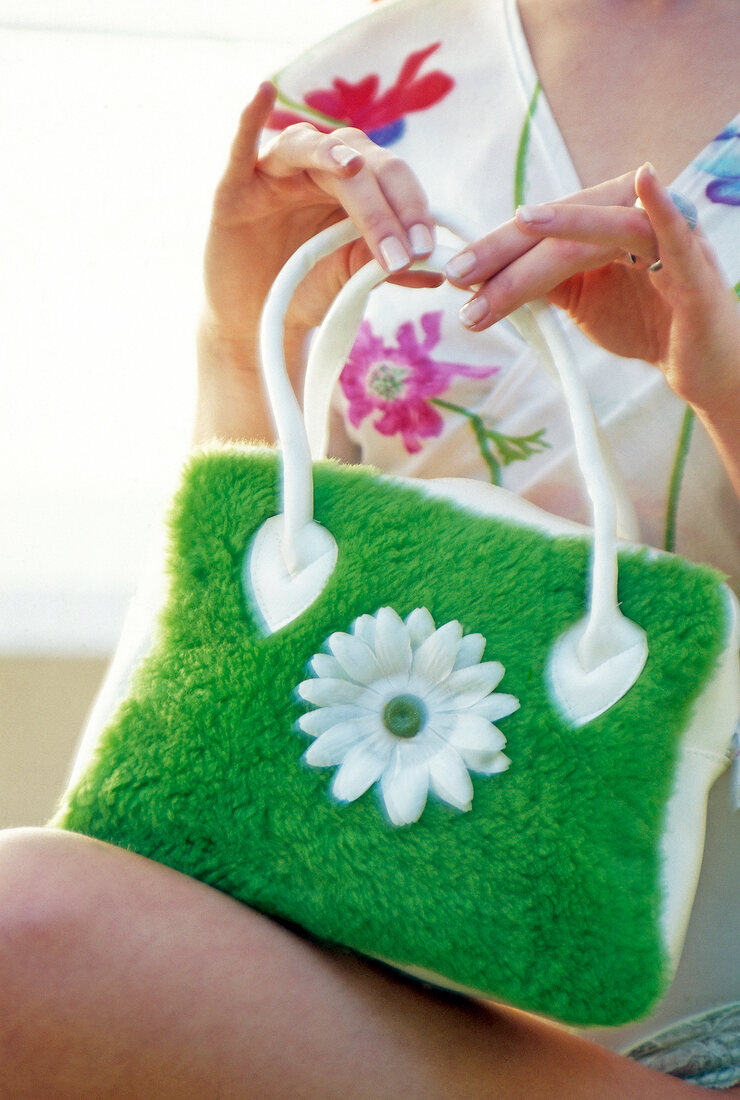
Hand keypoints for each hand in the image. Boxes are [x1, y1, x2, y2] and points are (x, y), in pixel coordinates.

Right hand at [202, 81, 435, 348]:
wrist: (255, 319)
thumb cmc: (305, 290)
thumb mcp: (350, 280)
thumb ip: (385, 267)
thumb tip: (436, 271)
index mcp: (355, 185)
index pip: (392, 181)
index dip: (412, 210)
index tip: (425, 251)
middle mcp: (318, 168)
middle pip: (358, 166)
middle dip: (383, 209)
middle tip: (403, 252)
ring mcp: (275, 172)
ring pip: (308, 148)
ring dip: (331, 155)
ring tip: (353, 169)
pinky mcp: (234, 188)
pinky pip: (241, 148)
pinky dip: (250, 118)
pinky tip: (263, 91)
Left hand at [444, 164, 739, 416]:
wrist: (698, 368)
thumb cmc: (645, 324)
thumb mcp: (580, 301)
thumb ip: (543, 282)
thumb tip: (482, 276)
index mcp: (604, 225)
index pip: (541, 232)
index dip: (496, 249)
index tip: (452, 271)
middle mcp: (634, 219)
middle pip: (562, 228)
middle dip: (508, 250)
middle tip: (459, 273)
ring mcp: (666, 238)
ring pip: (603, 232)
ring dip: (559, 234)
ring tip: (522, 225)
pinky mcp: (694, 267)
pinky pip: (676, 233)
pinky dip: (661, 206)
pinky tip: (644, 180)